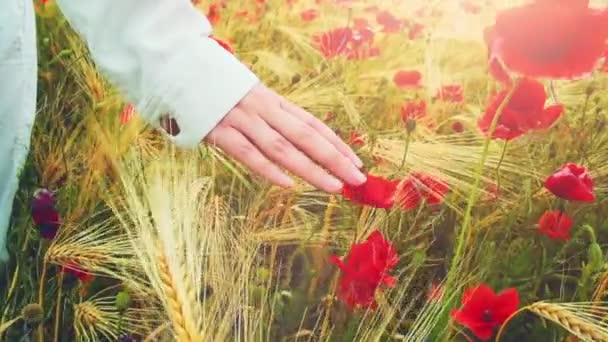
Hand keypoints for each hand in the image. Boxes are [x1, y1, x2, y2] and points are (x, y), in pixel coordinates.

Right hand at [205, 84, 365, 192]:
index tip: (357, 162)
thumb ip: (273, 118)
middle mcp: (264, 110)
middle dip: (335, 159)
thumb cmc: (221, 92)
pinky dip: (268, 169)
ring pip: (282, 148)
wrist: (182, 71)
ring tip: (333, 186)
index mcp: (275, 102)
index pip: (313, 124)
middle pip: (306, 137)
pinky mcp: (219, 132)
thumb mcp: (253, 100)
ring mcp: (242, 120)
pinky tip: (287, 184)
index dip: (336, 143)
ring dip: (310, 168)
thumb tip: (300, 143)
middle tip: (357, 179)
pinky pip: (248, 154)